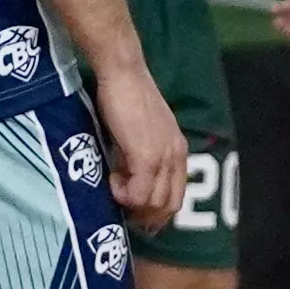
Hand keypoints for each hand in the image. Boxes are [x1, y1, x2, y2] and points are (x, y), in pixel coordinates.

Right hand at [94, 63, 188, 232]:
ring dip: (131, 202)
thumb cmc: (126, 97)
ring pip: (153, 203)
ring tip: (115, 184)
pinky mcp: (146, 156)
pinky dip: (122, 193)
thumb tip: (128, 180)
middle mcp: (176, 156)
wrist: (123, 73)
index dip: (157, 211)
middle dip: (145, 215)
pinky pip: (137, 193)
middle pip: (169, 205)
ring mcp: (163, 157)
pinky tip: (111, 178)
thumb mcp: (141, 132)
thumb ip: (141, 156)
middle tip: (123, 207)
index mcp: (178, 150)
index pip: (177, 196)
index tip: (137, 212)